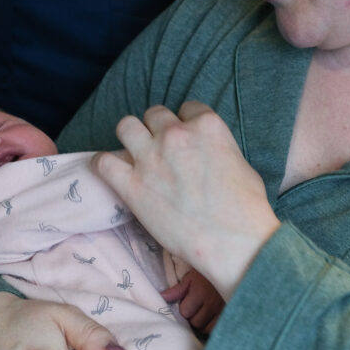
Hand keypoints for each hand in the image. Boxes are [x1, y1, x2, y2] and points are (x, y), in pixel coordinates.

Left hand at [93, 101, 280, 299]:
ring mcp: (150, 158)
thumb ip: (217, 147)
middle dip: (157, 128)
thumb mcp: (240, 161)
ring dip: (130, 137)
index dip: (186, 123)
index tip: (186, 139)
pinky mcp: (132, 186)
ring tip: (135, 153)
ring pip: (125, 126)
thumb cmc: (246, 208)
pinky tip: (112, 171)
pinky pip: (104, 162)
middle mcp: (175, 134)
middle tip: (162, 149)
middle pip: (154, 114)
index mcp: (206, 125)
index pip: (187, 108)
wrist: (233, 242)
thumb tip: (207, 153)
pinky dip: (104, 164)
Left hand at [162, 268, 223, 334]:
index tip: (188, 303)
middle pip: (195, 322)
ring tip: (203, 314)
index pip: (185, 311)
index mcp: (199, 292)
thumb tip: (162, 297)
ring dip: (202, 324)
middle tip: (196, 310)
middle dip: (193, 317)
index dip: (185, 309)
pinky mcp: (229, 315)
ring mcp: (221, 310)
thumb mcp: (192, 278)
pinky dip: (212, 327)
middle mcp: (211, 303)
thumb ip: (177, 290)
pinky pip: (216, 329)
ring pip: (205, 328)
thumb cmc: (207, 274)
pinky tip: (211, 319)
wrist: (228, 269)